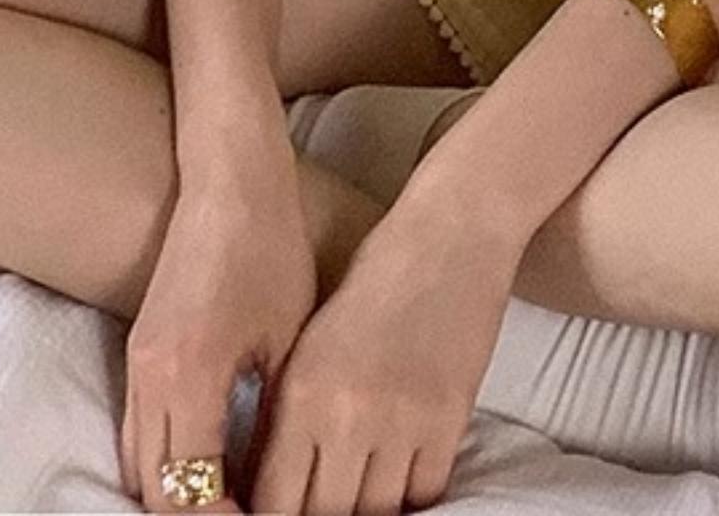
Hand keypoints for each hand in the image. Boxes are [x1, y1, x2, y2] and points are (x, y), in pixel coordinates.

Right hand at [121, 156, 318, 513]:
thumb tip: (275, 479)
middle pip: (154, 492)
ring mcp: (137, 365)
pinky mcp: (138, 352)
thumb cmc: (270, 246)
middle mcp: (151, 378)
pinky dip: (163, 467)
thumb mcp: (288, 337)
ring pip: (137, 468)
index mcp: (190, 376)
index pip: (190, 492)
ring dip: (175, 500)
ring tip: (227, 508)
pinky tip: (203, 473)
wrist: (227, 177)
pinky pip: (136, 435)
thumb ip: (269, 415)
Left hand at [247, 199, 522, 514]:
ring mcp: (405, 419)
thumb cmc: (374, 276)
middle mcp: (349, 412)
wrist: (451, 231)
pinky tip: (397, 485)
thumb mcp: (311, 340)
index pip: (274, 501)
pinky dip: (410, 497)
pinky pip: (425, 492)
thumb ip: (286, 417)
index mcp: (303, 389)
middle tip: (317, 510)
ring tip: (353, 500)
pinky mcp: (451, 417)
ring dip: (363, 512)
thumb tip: (267, 487)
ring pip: (376, 513)